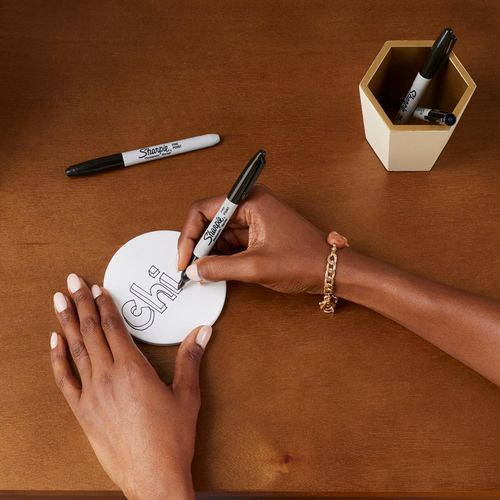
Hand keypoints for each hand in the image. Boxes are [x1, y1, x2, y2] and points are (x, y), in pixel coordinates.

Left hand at [51, 274, 211, 499]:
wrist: (153, 477)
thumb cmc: (172, 438)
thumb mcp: (186, 395)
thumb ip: (190, 359)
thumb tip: (202, 331)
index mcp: (133, 370)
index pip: (114, 327)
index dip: (105, 305)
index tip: (98, 287)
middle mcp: (108, 377)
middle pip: (91, 331)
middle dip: (81, 303)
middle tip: (72, 281)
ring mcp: (92, 395)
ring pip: (75, 350)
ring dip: (66, 323)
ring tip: (59, 301)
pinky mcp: (84, 412)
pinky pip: (66, 380)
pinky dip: (58, 359)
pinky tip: (54, 342)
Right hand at [178, 185, 347, 293]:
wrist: (331, 271)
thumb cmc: (304, 260)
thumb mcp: (255, 267)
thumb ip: (219, 268)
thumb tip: (194, 270)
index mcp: (251, 201)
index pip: (204, 210)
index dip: (190, 235)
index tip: (184, 258)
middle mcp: (251, 204)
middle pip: (209, 220)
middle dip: (198, 245)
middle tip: (189, 268)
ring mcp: (255, 218)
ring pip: (219, 233)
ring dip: (209, 252)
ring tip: (202, 272)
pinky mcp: (258, 232)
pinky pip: (231, 241)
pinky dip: (221, 256)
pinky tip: (216, 270)